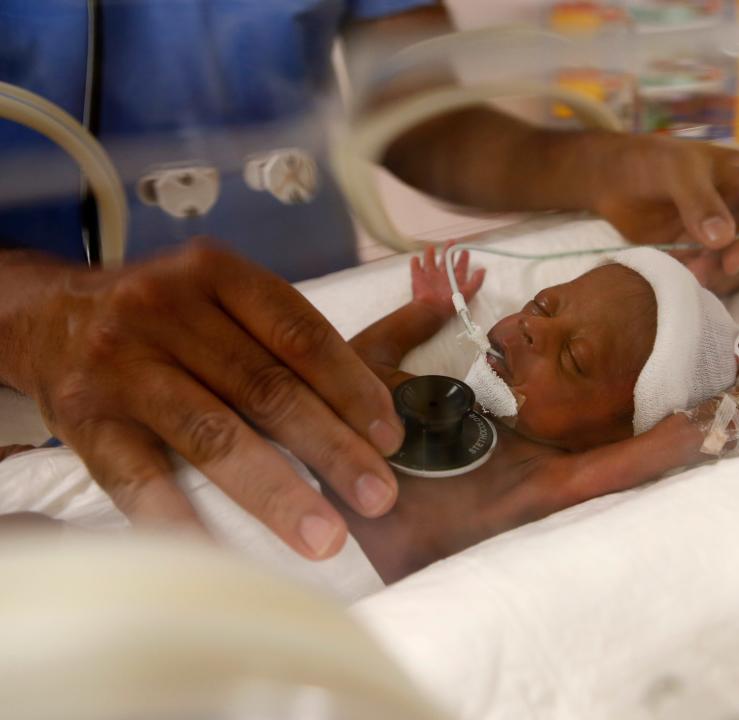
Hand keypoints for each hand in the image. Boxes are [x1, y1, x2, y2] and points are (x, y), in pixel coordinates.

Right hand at [2, 243, 405, 559]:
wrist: (52, 316)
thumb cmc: (168, 317)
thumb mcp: (226, 298)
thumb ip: (296, 335)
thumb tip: (403, 363)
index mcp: (217, 274)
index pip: (300, 334)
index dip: (352, 387)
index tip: (392, 438)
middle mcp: (166, 310)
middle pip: (265, 387)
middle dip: (331, 448)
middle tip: (379, 497)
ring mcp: (121, 365)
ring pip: (212, 435)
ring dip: (275, 492)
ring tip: (326, 537)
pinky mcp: (85, 419)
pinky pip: (139, 476)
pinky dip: (182, 517)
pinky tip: (224, 555)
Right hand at [410, 242, 484, 316]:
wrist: (431, 309)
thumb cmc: (450, 303)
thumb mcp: (468, 292)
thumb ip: (477, 281)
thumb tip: (483, 270)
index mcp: (454, 280)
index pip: (460, 267)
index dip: (463, 259)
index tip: (465, 250)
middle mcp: (442, 278)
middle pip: (446, 261)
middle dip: (449, 251)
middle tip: (451, 241)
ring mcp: (430, 277)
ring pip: (430, 262)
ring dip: (430, 255)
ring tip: (431, 247)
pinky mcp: (418, 278)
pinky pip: (416, 268)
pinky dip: (415, 263)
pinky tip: (416, 258)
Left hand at [588, 134, 738, 293]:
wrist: (609, 178)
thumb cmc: (648, 160)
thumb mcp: (677, 171)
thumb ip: (700, 202)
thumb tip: (723, 239)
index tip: (731, 262)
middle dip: (729, 264)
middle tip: (698, 275)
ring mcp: (718, 234)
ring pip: (731, 266)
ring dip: (713, 277)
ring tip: (684, 278)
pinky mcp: (696, 254)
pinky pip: (706, 274)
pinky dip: (694, 280)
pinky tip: (674, 279)